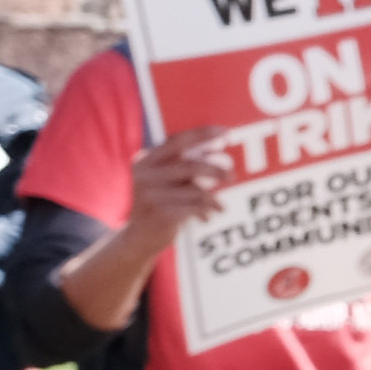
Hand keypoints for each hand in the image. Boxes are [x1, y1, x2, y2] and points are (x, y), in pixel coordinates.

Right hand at [117, 129, 235, 245]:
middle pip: (191, 166)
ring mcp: (151, 195)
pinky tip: (209, 215)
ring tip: (221, 206)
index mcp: (145, 160)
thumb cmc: (159, 202)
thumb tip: (220, 147)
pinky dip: (207, 210)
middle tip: (232, 176)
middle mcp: (144, 175)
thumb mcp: (164, 179)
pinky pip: (195, 207)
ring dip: (213, 198)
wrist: (138, 237)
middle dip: (216, 169)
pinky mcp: (160, 213)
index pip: (177, 141)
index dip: (203, 134)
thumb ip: (185, 163)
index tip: (227, 132)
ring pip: (196, 190)